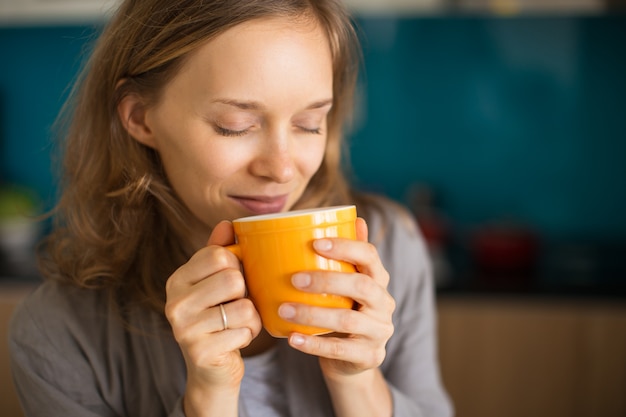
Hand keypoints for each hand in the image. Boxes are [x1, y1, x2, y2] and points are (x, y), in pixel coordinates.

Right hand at [165, 220, 262, 390]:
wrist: (211, 369)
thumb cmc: (218, 317)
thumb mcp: (215, 282)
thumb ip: (220, 252)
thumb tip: (227, 223)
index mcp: (177, 280)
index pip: (219, 254)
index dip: (237, 266)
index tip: (232, 282)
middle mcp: (174, 302)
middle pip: (233, 279)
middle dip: (245, 293)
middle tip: (235, 305)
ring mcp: (184, 329)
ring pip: (244, 307)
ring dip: (251, 317)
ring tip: (236, 323)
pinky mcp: (200, 352)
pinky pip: (245, 331)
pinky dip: (249, 335)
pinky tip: (235, 340)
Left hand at [278, 217, 394, 379]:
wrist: (352, 360)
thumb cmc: (343, 311)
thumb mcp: (347, 284)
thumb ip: (349, 255)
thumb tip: (354, 217)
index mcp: (378, 279)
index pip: (370, 256)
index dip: (346, 246)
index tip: (316, 243)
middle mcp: (384, 303)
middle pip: (362, 287)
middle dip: (327, 280)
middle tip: (294, 278)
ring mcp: (379, 331)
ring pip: (348, 319)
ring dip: (312, 313)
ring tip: (284, 309)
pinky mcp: (369, 356)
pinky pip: (340, 349)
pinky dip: (314, 343)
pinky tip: (292, 338)